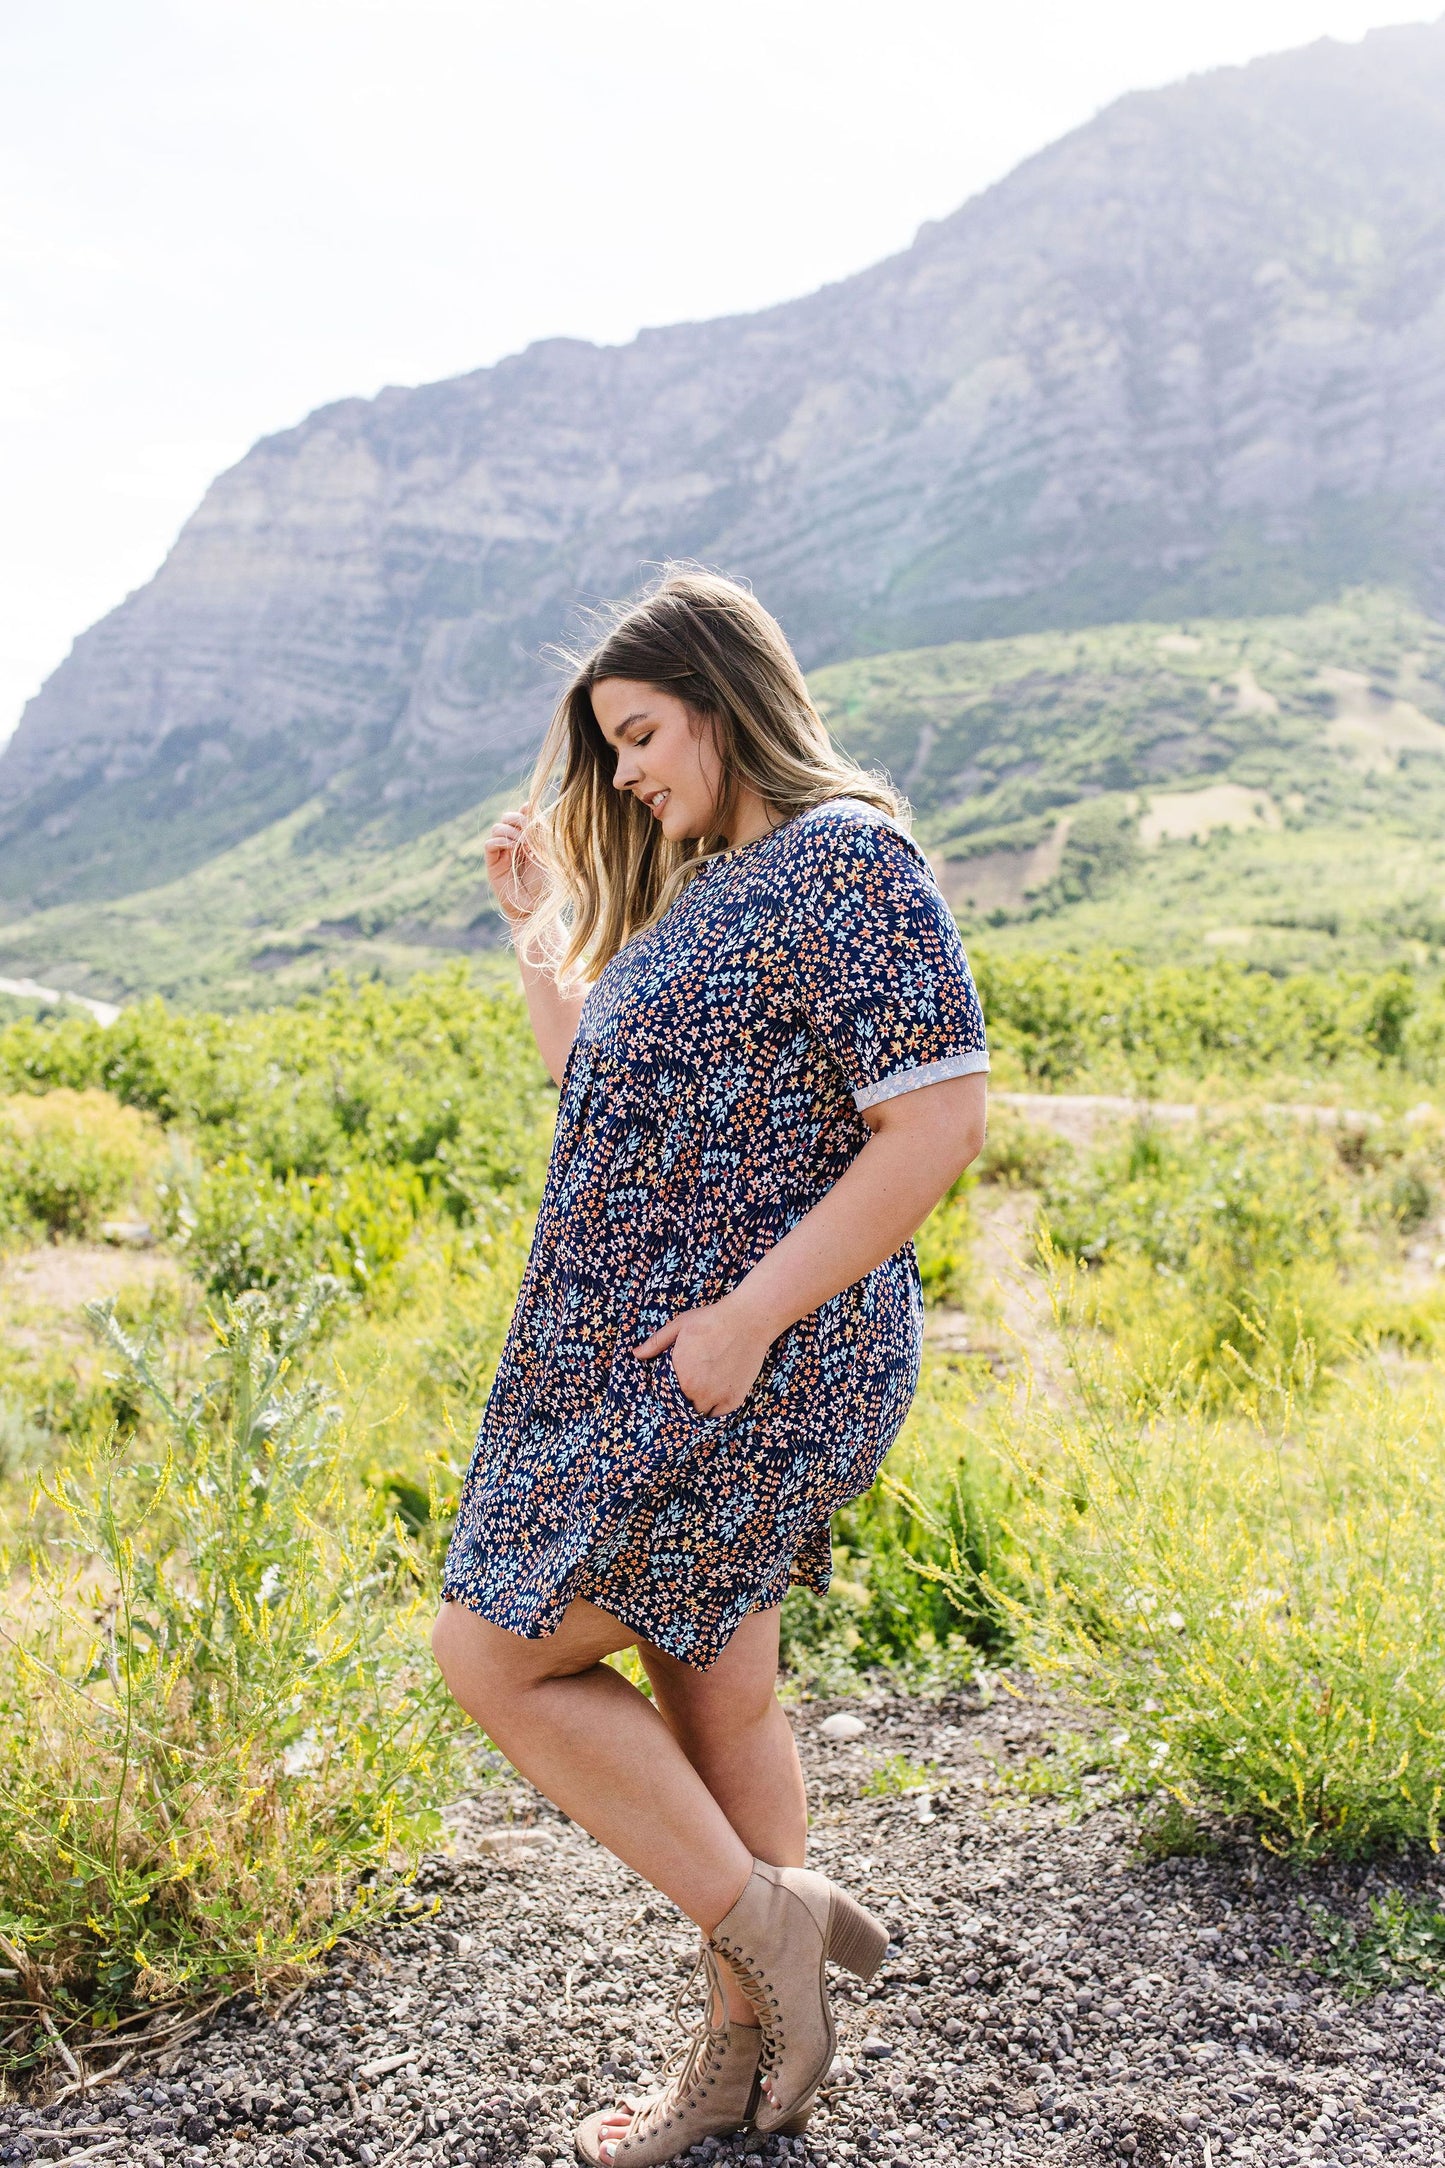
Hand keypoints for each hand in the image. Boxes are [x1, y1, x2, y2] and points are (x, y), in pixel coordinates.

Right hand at [485, 801, 547, 923]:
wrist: (536, 908)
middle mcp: (515, 844)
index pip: (522, 815)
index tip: (532, 811)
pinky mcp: (493, 865)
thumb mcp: (547, 854)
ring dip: (510, 831)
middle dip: (517, 819)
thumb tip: (530, 807)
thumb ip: (540, 832)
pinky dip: (500, 841)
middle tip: (528, 832)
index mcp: (530, 839)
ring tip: (522, 843)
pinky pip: (489, 844)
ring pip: (497, 827)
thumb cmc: (546, 884)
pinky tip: (513, 848)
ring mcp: (502, 854)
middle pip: (508, 817)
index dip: (526, 810)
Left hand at [633, 1290, 778, 1415]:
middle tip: (683, 1391)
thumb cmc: (712, 1320)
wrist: (748, 1320)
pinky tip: (711, 1400)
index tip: (669, 1387)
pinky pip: (717, 1416)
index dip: (665, 1392)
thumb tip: (636, 1354)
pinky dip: (712, 1411)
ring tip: (696, 1396)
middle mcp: (696, 1391)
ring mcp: (716, 1397)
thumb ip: (656, 1343)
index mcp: (680, 1374)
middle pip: (680, 1407)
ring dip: (695, 1407)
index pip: (664, 1395)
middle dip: (679, 1401)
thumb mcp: (679, 1326)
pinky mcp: (733, 1400)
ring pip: (698, 1414)